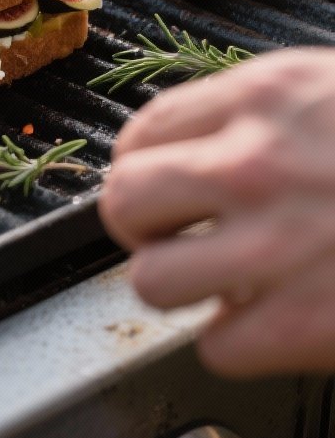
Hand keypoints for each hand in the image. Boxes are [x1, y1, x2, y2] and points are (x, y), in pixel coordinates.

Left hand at [99, 48, 334, 376]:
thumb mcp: (332, 89)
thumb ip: (264, 110)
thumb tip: (204, 140)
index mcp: (264, 97)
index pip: (144, 131)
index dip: (142, 164)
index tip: (161, 183)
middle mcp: (255, 166)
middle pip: (123, 199)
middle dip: (140, 223)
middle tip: (174, 233)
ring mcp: (276, 248)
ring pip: (151, 279)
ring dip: (182, 285)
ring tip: (220, 278)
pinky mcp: (305, 324)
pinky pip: (219, 348)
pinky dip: (242, 342)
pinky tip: (273, 318)